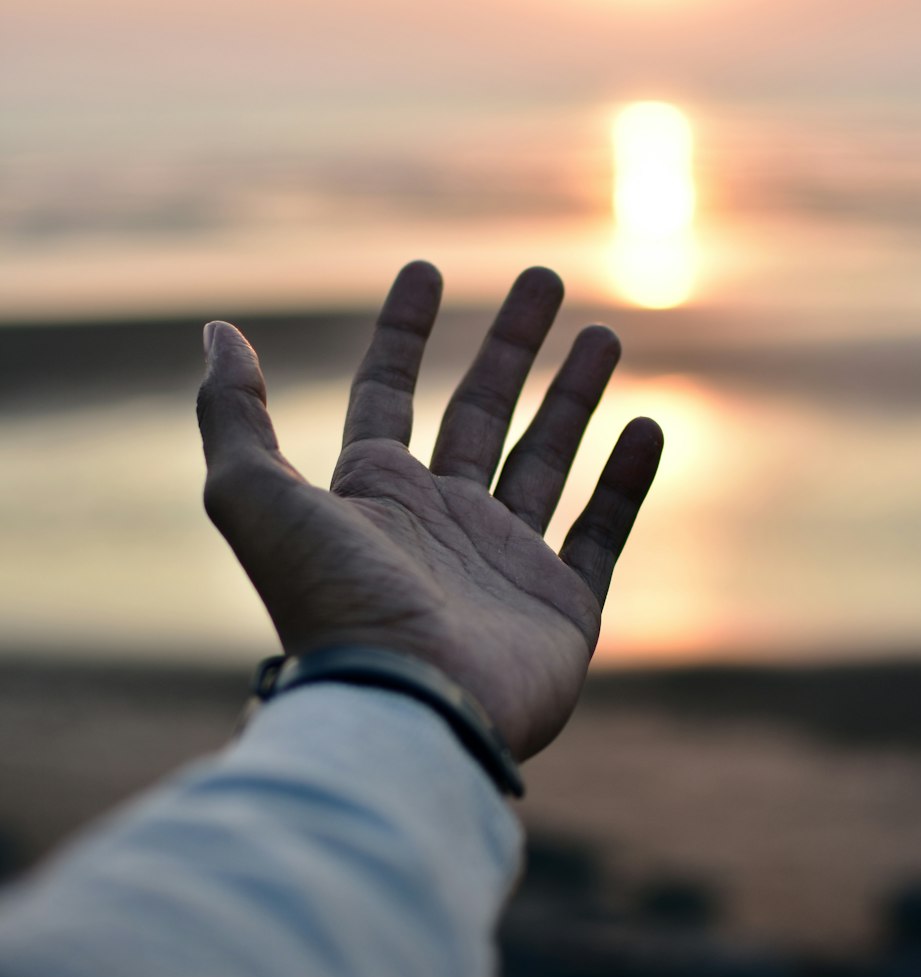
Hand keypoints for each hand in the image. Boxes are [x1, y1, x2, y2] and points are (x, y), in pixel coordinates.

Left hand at [197, 262, 661, 758]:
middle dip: (510, 345)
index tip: (427, 269)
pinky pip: (602, 533)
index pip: (388, 394)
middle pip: (480, 413)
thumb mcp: (252, 498)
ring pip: (547, 461)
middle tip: (544, 276)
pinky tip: (647, 427)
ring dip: (574, 397)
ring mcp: (504, 566)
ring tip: (604, 333)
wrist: (405, 707)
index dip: (402, 332)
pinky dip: (626, 484)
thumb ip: (232, 416)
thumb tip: (216, 334)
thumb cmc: (331, 604)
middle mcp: (440, 524)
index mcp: (374, 496)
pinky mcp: (562, 608)